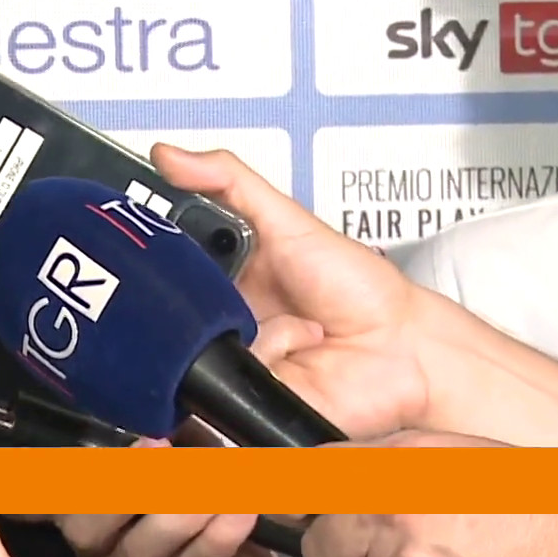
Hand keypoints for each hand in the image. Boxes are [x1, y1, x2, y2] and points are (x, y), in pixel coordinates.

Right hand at [150, 145, 435, 436]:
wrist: (404, 347)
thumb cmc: (359, 290)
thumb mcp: (288, 220)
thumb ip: (228, 181)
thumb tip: (169, 154)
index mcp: (219, 283)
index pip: (163, 272)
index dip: (155, 262)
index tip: (153, 246)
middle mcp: (220, 325)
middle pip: (170, 317)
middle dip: (201, 301)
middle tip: (237, 290)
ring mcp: (231, 366)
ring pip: (198, 349)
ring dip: (255, 330)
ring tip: (296, 324)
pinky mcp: (246, 402)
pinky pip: (228, 382)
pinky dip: (272, 356)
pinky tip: (302, 352)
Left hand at [303, 489, 557, 556]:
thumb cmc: (533, 506)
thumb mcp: (452, 458)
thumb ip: (385, 466)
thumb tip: (326, 480)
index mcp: (394, 466)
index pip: (306, 481)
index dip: (294, 501)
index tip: (279, 509)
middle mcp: (394, 514)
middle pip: (324, 549)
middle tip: (397, 554)